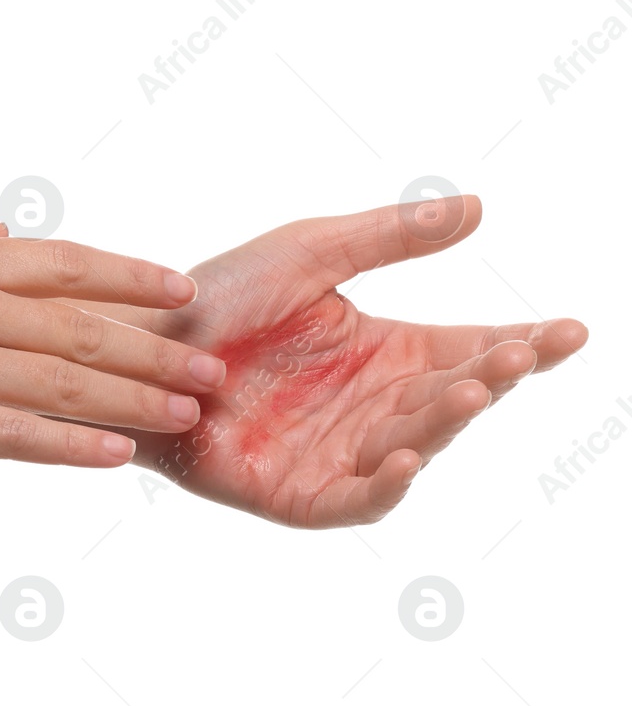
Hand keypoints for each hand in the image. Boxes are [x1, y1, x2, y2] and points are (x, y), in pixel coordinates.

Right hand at [0, 232, 229, 466]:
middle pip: (84, 327)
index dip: (133, 276)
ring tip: (188, 416)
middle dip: (156, 352)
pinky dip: (73, 447)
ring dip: (135, 400)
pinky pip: (16, 436)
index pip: (66, 262)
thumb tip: (0, 228)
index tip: (183, 291)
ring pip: (65, 381)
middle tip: (210, 373)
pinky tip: (117, 458)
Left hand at [111, 196, 586, 525]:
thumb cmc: (215, 300)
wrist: (135, 351)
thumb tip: (478, 206)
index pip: (470, 349)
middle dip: (490, 378)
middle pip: (452, 398)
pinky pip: (355, 499)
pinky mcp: (297, 494)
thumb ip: (390, 236)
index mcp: (385, 352)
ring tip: (471, 391)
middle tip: (514, 356)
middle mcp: (372, 407)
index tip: (570, 330)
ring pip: (414, 445)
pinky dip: (385, 484)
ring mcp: (338, 454)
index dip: (523, 344)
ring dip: (446, 422)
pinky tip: (407, 456)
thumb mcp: (310, 253)